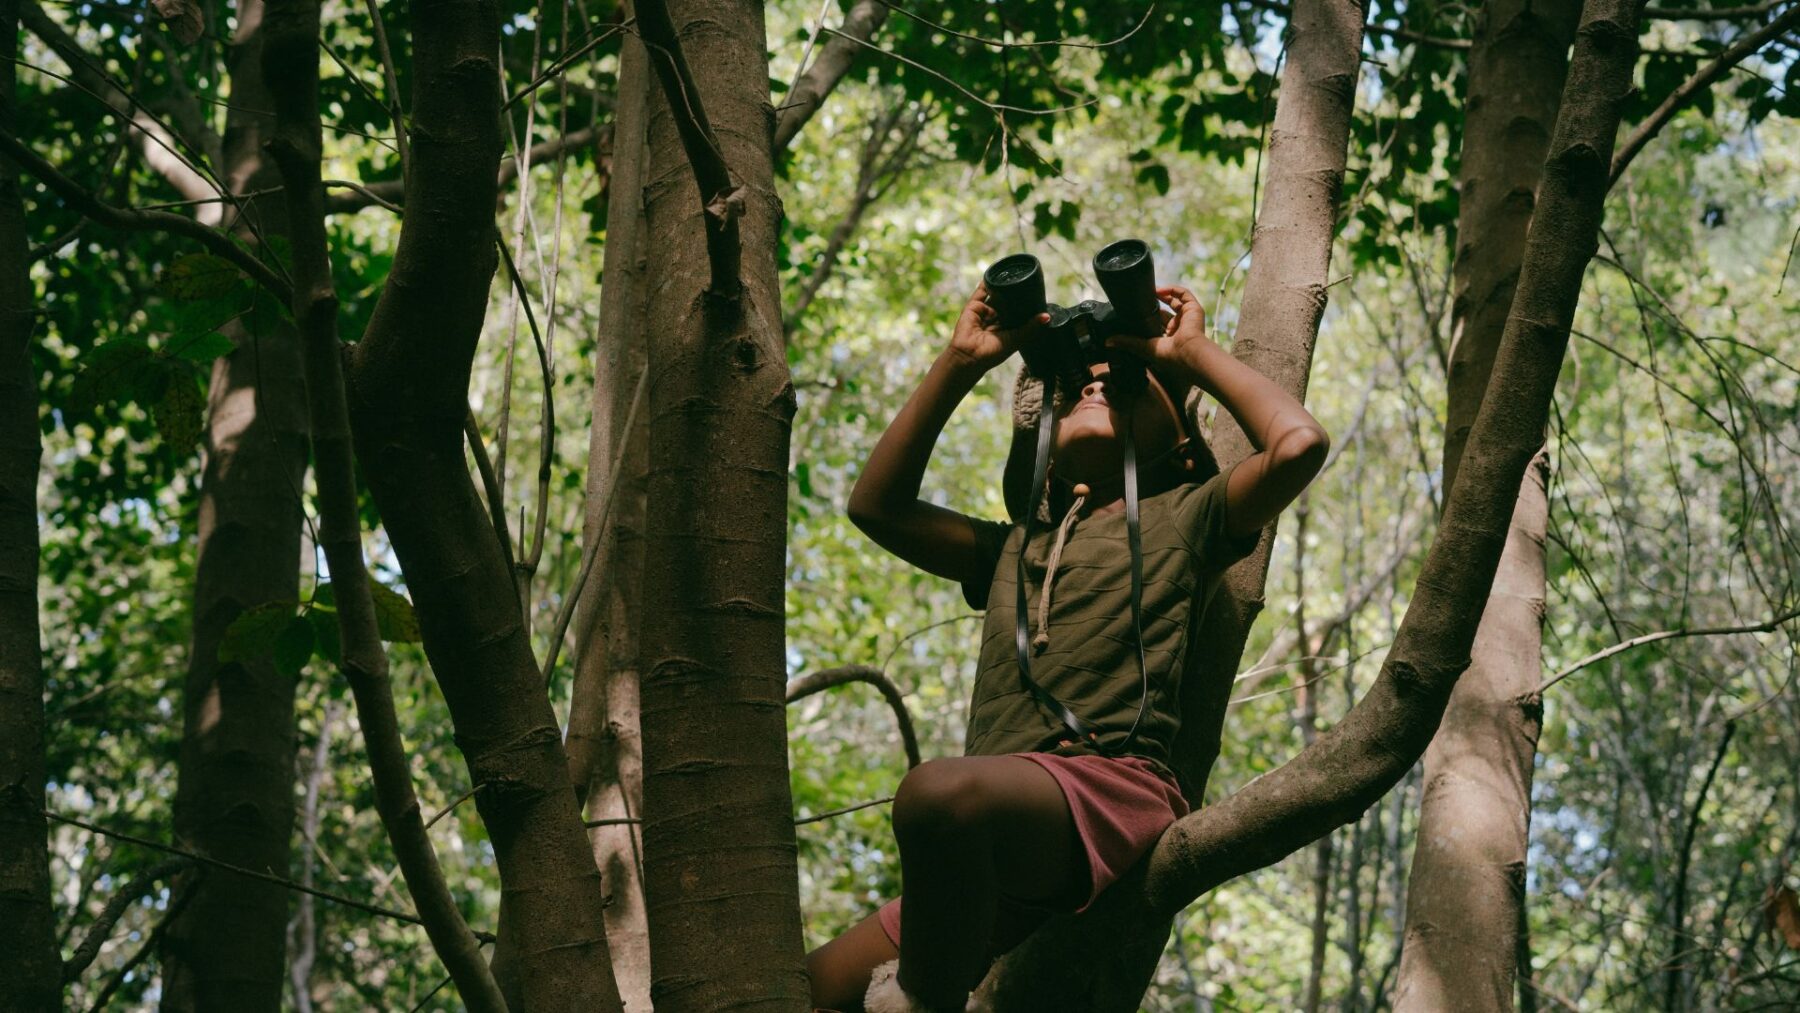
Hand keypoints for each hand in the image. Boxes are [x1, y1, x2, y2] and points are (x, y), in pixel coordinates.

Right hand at [946, 283, 1047, 371]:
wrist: (970, 356)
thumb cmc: (992, 353)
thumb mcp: (1016, 339)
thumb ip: (1030, 328)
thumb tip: (1047, 317)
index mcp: (1006, 327)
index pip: (1018, 312)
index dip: (1025, 304)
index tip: (1037, 294)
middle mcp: (996, 319)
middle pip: (1007, 301)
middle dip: (1015, 294)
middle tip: (1026, 283)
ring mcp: (984, 312)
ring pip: (996, 295)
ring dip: (1003, 286)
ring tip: (1013, 276)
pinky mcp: (974, 306)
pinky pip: (982, 292)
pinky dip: (988, 283)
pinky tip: (995, 275)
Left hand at [1106, 284, 1222, 382]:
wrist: (1189, 354)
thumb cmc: (1170, 356)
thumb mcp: (1144, 348)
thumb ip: (1128, 342)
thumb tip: (1108, 341)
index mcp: (1170, 340)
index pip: (1158, 325)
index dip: (1148, 317)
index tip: (1136, 312)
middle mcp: (1180, 329)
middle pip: (1166, 312)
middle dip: (1154, 305)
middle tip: (1141, 300)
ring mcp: (1188, 319)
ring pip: (1175, 301)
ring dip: (1162, 295)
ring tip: (1149, 291)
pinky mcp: (1194, 310)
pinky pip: (1184, 294)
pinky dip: (1172, 290)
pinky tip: (1159, 290)